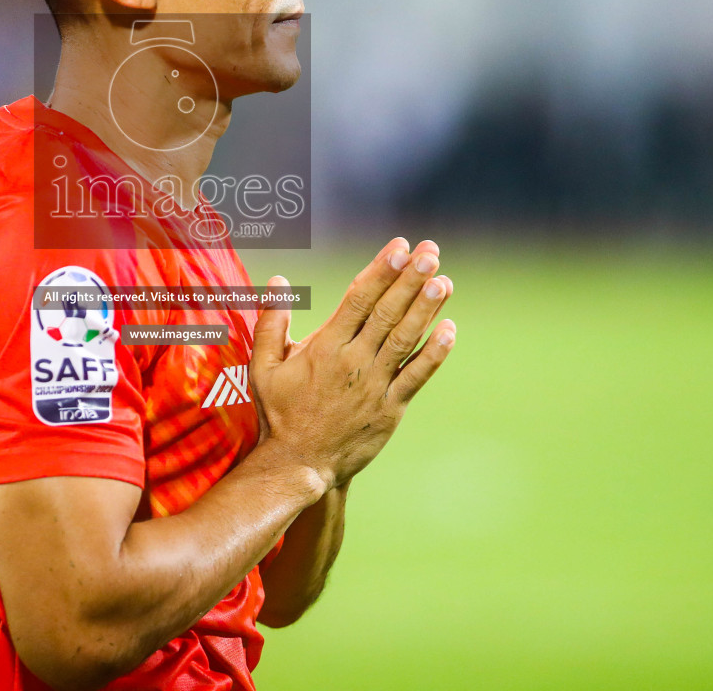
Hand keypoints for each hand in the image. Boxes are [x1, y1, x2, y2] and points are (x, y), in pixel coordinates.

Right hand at [250, 238, 455, 490]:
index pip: (358, 300)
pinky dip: (435, 353)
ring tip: (444, 280)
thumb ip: (271, 322)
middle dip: (410, 280)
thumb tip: (279, 281)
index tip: (400, 247)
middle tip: (431, 253)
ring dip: (426, 308)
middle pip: (387, 313)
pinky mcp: (391, 408)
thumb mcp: (263, 367)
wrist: (298, 465)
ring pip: (405, 339)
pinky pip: (417, 376)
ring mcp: (375, 385)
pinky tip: (449, 329)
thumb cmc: (279, 413)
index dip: (381, 271)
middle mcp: (354, 362)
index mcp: (325, 347)